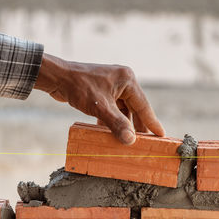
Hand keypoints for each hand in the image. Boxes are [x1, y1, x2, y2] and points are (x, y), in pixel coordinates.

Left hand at [34, 53, 164, 144]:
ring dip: (124, 124)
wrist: (57, 77)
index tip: (161, 135)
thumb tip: (130, 140)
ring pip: (123, 109)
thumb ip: (117, 124)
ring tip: (129, 140)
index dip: (152, 121)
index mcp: (127, 80)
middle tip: (146, 142)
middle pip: (135, 108)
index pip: (143, 105)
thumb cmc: (79, 87)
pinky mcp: (104, 90)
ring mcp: (113, 85)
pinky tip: (111, 131)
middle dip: (138, 125)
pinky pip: (113, 108)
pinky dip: (113, 119)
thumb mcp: (100, 107)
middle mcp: (123, 81)